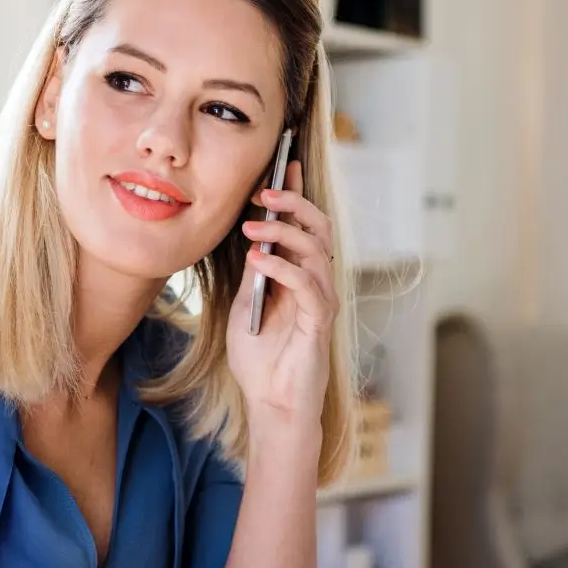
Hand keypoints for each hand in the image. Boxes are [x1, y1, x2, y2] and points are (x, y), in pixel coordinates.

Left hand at [225, 160, 339, 427]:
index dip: (297, 194)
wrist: (270, 403)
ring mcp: (322, 301)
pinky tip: (259, 259)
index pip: (304, 225)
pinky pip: (308, 285)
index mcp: (301, 274)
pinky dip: (283, 267)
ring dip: (283, 233)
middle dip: (294, 204)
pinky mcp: (320, 322)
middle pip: (318, 229)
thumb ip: (254, 271)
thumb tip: (251, 234)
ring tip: (252, 228)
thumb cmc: (259, 358)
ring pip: (316, 251)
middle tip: (263, 194)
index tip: (283, 165)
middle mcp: (317, 282)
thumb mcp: (245, 303)